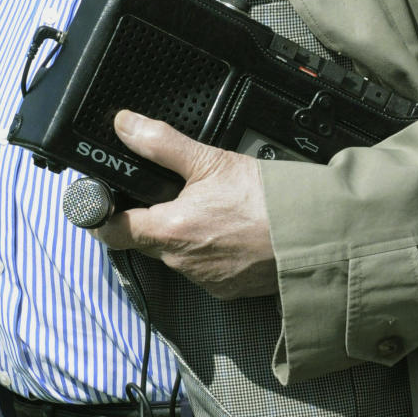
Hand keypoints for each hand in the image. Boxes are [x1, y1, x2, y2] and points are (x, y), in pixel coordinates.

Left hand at [92, 110, 278, 299]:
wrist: (316, 237)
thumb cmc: (267, 201)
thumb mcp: (210, 160)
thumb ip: (161, 143)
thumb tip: (126, 125)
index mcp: (170, 231)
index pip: (112, 232)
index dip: (101, 215)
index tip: (102, 202)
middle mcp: (181, 263)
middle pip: (147, 239)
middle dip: (153, 217)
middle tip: (173, 192)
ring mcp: (205, 280)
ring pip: (178, 254)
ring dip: (185, 233)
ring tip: (213, 208)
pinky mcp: (228, 290)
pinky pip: (206, 268)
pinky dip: (211, 249)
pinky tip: (231, 229)